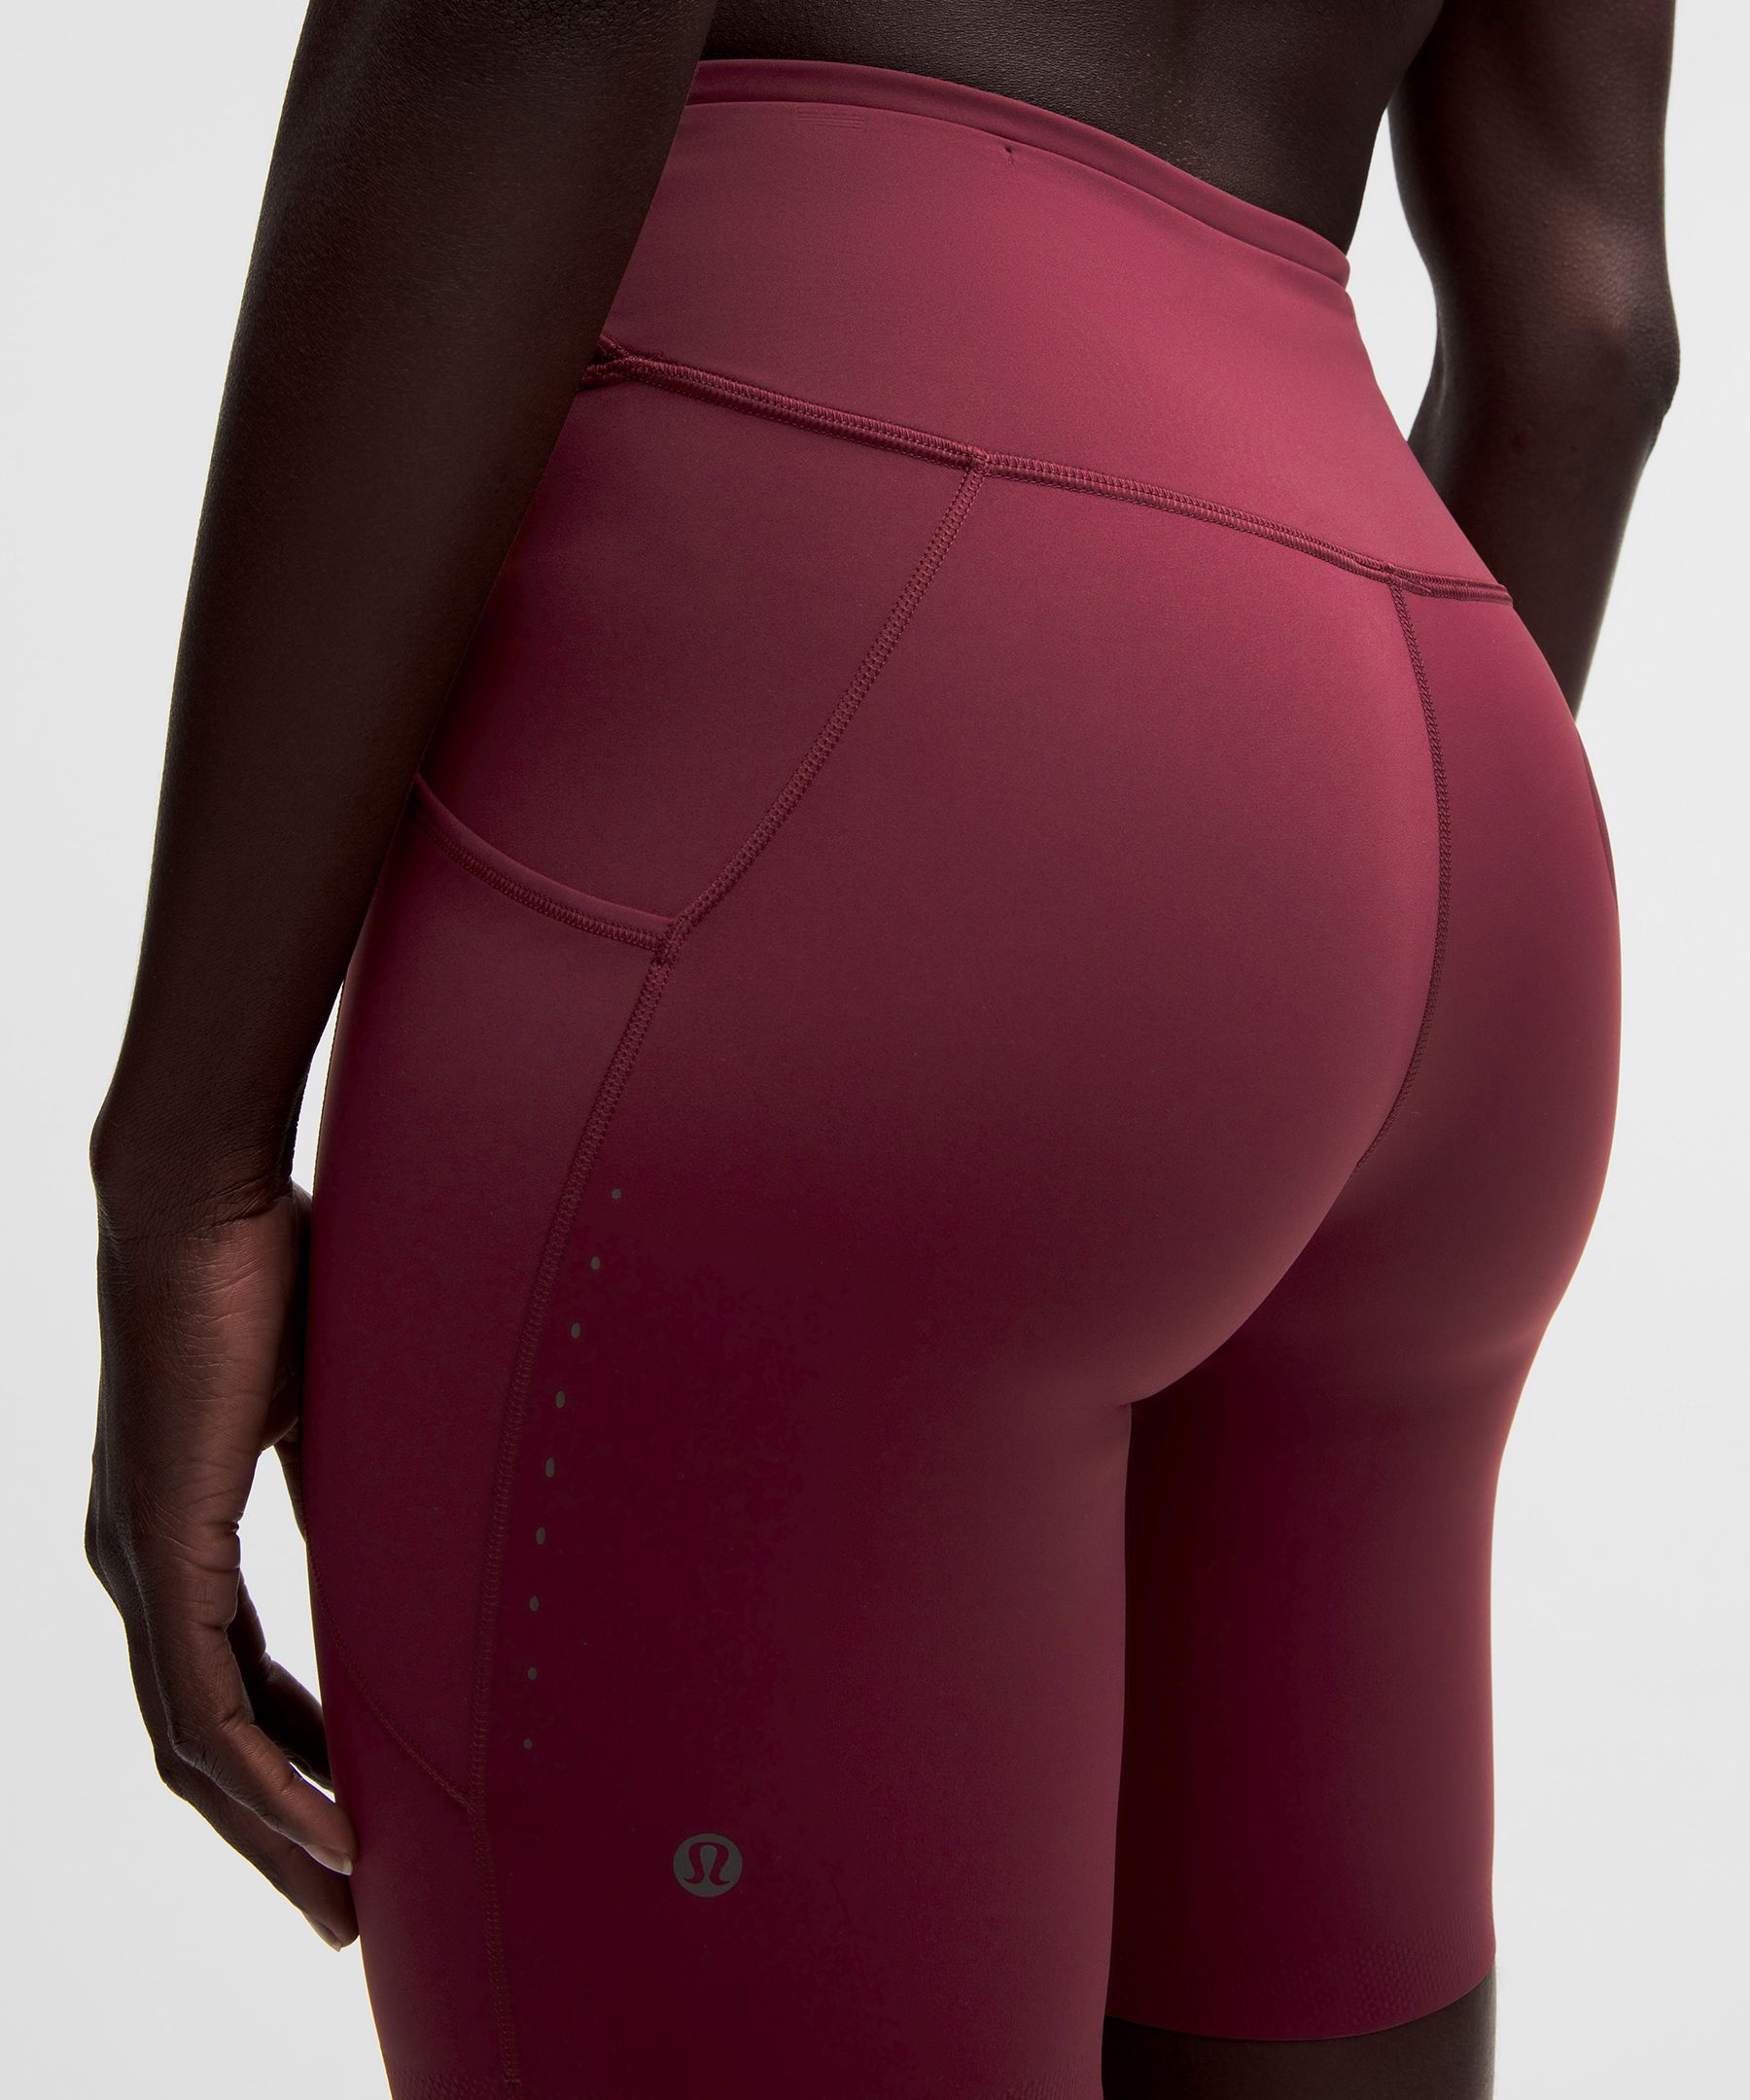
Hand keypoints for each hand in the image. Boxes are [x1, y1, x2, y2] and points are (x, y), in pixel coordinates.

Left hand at [85, 1179, 358, 1949]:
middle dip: (270, 1830)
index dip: (281, 1760)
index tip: (344, 1815)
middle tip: (339, 1903)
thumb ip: (329, 1485)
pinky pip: (200, 1700)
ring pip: (193, 1741)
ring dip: (266, 1829)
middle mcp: (140, 1566)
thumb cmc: (266, 1276)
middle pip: (196, 1741)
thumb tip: (380, 1540)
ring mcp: (140, 1563)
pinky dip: (257, 1776)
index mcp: (173, 1534)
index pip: (222, 1683)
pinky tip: (314, 1825)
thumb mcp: (317, 1407)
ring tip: (338, 1894)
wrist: (199, 1201)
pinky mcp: (158, 1549)